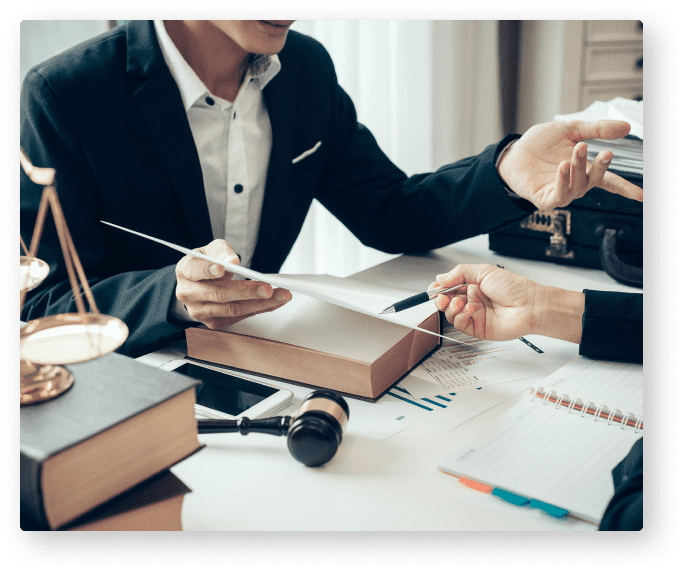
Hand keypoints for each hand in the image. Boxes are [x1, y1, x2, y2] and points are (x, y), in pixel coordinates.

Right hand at [175, 239, 290, 329]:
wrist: (196, 284)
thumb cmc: (205, 264)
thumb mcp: (211, 250)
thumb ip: (221, 251)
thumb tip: (233, 260)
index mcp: (185, 271)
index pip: (195, 270)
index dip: (209, 269)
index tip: (223, 268)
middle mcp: (189, 294)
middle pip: (219, 294)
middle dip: (246, 291)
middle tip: (267, 287)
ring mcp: (200, 311)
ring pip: (232, 309)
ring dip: (260, 303)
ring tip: (281, 295)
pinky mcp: (214, 322)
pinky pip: (240, 317)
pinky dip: (261, 309)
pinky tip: (276, 301)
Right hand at [432, 264, 584, 342]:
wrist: (530, 305)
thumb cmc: (514, 288)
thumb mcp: (483, 272)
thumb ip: (459, 273)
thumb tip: (440, 278)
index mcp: (473, 286)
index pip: (449, 288)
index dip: (439, 288)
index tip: (434, 288)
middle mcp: (473, 300)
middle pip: (447, 302)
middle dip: (440, 299)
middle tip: (440, 297)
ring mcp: (475, 315)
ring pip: (451, 314)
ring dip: (451, 308)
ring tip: (460, 302)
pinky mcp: (477, 329)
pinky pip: (460, 324)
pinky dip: (461, 316)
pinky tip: (470, 309)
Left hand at [497, 120, 642, 209]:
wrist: (513, 152)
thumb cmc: (540, 144)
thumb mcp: (570, 130)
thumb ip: (597, 130)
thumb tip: (626, 128)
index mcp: (584, 170)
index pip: (609, 181)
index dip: (625, 188)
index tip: (641, 196)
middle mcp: (575, 184)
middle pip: (594, 180)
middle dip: (600, 167)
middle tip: (605, 152)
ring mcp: (560, 193)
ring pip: (577, 187)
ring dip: (579, 169)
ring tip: (573, 154)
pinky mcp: (544, 199)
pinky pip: (558, 196)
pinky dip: (562, 182)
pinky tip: (563, 167)